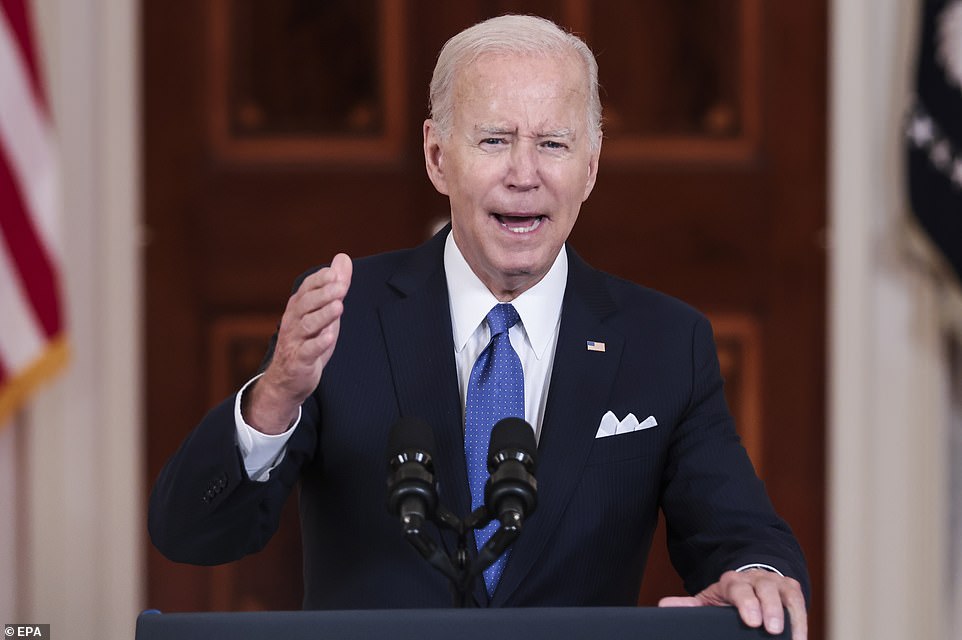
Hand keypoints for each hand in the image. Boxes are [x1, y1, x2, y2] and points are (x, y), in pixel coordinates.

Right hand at [246, 253, 352, 432]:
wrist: (287, 380)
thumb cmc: (309, 341)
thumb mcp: (325, 312)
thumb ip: (335, 286)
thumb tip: (343, 258)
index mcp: (298, 308)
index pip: (306, 288)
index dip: (320, 280)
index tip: (335, 274)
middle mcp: (293, 322)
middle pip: (306, 304)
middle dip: (323, 294)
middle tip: (341, 287)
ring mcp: (294, 341)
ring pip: (307, 325)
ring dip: (323, 315)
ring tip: (338, 307)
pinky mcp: (299, 361)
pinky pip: (308, 351)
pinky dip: (318, 343)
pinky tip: (330, 336)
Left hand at [659, 569, 806, 638]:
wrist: (751, 578)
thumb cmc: (729, 596)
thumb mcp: (709, 599)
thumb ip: (690, 605)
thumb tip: (663, 606)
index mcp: (732, 582)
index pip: (738, 589)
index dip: (746, 603)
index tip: (750, 621)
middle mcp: (755, 578)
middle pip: (764, 589)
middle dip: (769, 608)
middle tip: (771, 630)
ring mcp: (775, 582)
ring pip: (785, 594)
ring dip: (789, 615)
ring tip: (791, 638)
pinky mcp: (792, 590)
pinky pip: (799, 603)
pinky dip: (801, 620)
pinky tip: (800, 639)